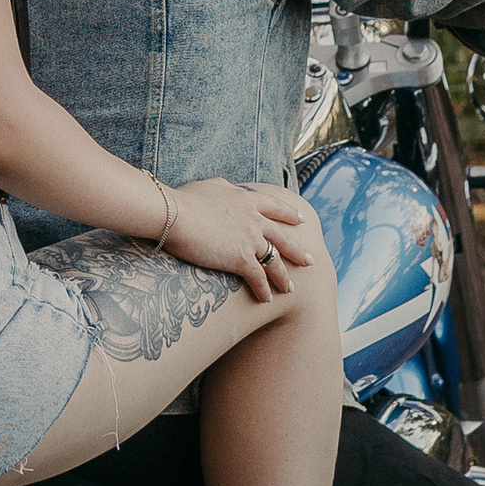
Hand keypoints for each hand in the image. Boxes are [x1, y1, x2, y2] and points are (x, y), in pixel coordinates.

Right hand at [161, 176, 313, 301]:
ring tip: (291, 289)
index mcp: (246, 200)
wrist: (174, 214)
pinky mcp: (241, 259)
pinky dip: (263, 290)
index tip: (301, 219)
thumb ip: (223, 187)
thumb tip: (227, 186)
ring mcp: (250, 239)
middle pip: (283, 237)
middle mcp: (254, 219)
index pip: (275, 207)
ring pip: (275, 261)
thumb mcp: (209, 185)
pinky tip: (266, 300)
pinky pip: (258, 278)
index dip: (290, 214)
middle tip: (310, 261)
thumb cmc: (183, 199)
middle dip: (297, 251)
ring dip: (283, 277)